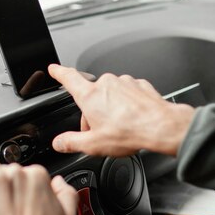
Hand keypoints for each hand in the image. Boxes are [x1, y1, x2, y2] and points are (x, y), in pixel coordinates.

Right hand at [48, 65, 194, 156]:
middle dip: (93, 112)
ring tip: (120, 128)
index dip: (59, 73)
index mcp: (90, 96)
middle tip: (100, 131)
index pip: (68, 78)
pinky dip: (127, 106)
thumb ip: (72, 142)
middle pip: (92, 95)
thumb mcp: (93, 145)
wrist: (160, 127)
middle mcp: (106, 84)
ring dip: (111, 109)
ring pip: (111, 95)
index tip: (54, 69)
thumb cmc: (130, 132)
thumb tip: (59, 143)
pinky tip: (133, 120)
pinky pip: (128, 95)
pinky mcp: (139, 85)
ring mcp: (125, 82)